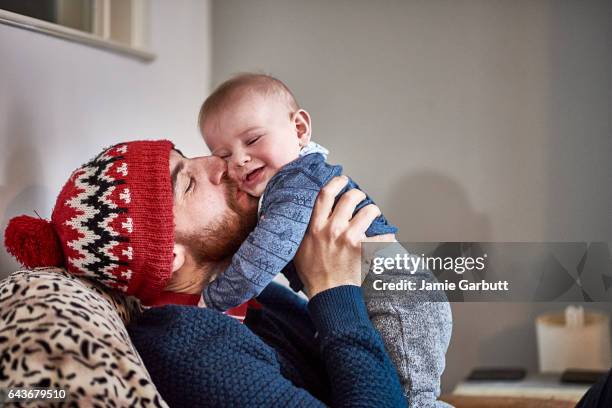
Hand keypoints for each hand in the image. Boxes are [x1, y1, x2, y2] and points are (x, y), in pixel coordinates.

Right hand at [294, 176, 381, 297]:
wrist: (328, 293)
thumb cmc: (313, 273)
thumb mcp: (300, 247)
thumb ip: (305, 230)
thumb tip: (309, 215)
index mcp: (315, 226)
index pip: (326, 194)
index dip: (336, 182)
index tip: (343, 180)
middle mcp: (332, 229)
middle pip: (350, 198)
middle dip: (358, 194)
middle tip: (360, 198)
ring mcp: (349, 238)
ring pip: (369, 211)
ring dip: (373, 211)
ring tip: (372, 215)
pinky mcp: (364, 249)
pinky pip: (384, 236)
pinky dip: (388, 236)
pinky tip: (387, 237)